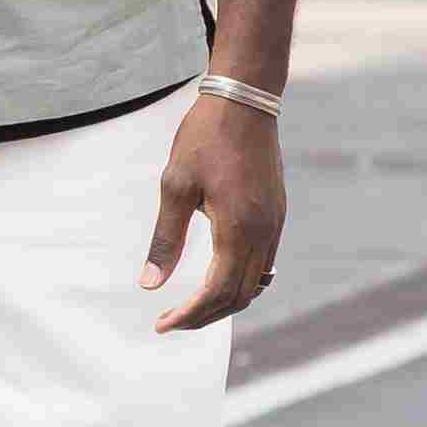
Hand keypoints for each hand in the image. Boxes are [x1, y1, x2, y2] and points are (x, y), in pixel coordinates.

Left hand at [143, 90, 280, 330]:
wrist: (245, 102)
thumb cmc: (205, 138)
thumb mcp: (175, 186)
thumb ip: (166, 239)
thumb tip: (149, 284)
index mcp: (238, 229)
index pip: (217, 292)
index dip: (190, 315)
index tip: (162, 324)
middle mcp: (264, 232)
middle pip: (240, 296)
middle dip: (205, 316)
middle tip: (170, 321)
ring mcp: (275, 224)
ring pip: (256, 284)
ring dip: (225, 302)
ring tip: (191, 308)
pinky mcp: (277, 215)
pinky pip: (264, 263)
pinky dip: (241, 282)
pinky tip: (218, 281)